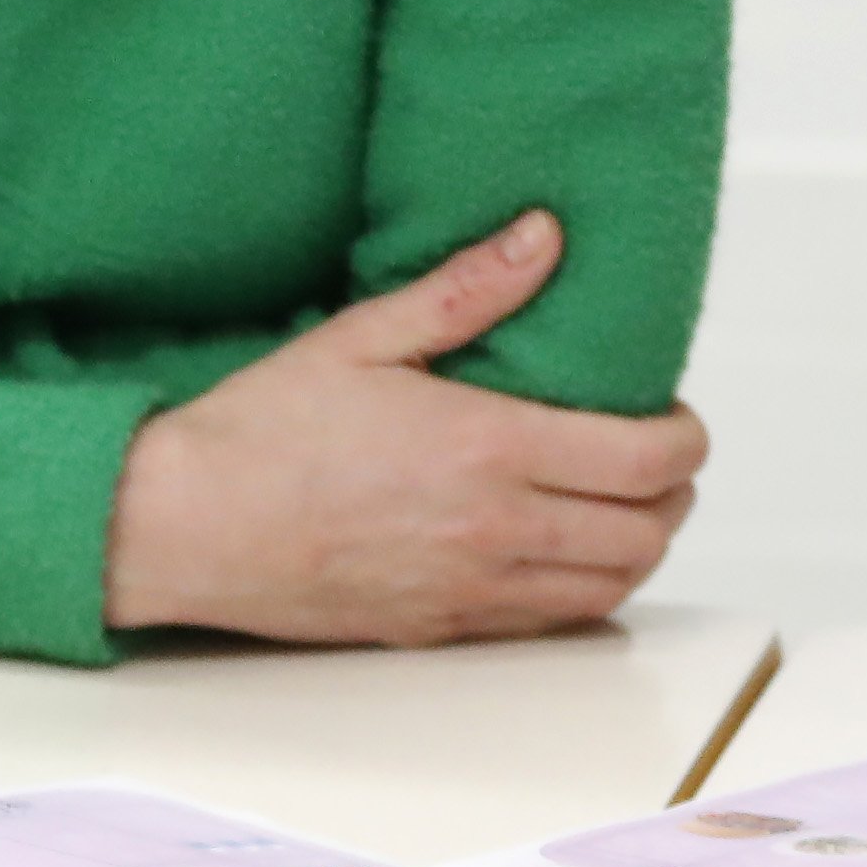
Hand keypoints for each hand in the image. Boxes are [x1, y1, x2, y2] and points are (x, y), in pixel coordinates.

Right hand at [106, 211, 708, 645]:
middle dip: (671, 490)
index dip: (686, 434)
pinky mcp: (443, 629)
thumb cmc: (255, 432)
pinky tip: (549, 552)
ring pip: (615, 584)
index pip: (653, 458)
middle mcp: (496, 530)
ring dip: (634, 544)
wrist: (181, 524)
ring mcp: (473, 590)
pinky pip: (554, 622)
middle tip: (642, 455)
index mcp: (488, 449)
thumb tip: (542, 237)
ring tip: (605, 504)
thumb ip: (463, 291)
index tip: (668, 413)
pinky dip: (580, 589)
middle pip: (652, 529)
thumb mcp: (356, 338)